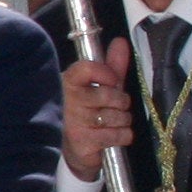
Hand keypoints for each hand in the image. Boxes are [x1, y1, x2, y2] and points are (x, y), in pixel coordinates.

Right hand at [60, 39, 135, 177]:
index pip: (88, 68)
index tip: (113, 81)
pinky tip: (111, 136)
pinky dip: (123, 136)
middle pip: (111, 95)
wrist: (75, 149)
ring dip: (123, 121)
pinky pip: (119, 134)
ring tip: (111, 123)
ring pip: (118, 116)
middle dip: (121, 103)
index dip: (107, 74)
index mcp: (70, 81)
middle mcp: (69, 100)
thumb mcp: (100, 87)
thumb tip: (120, 42)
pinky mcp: (83, 141)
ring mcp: (75, 121)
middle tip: (114, 108)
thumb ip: (112, 65)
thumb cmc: (88, 113)